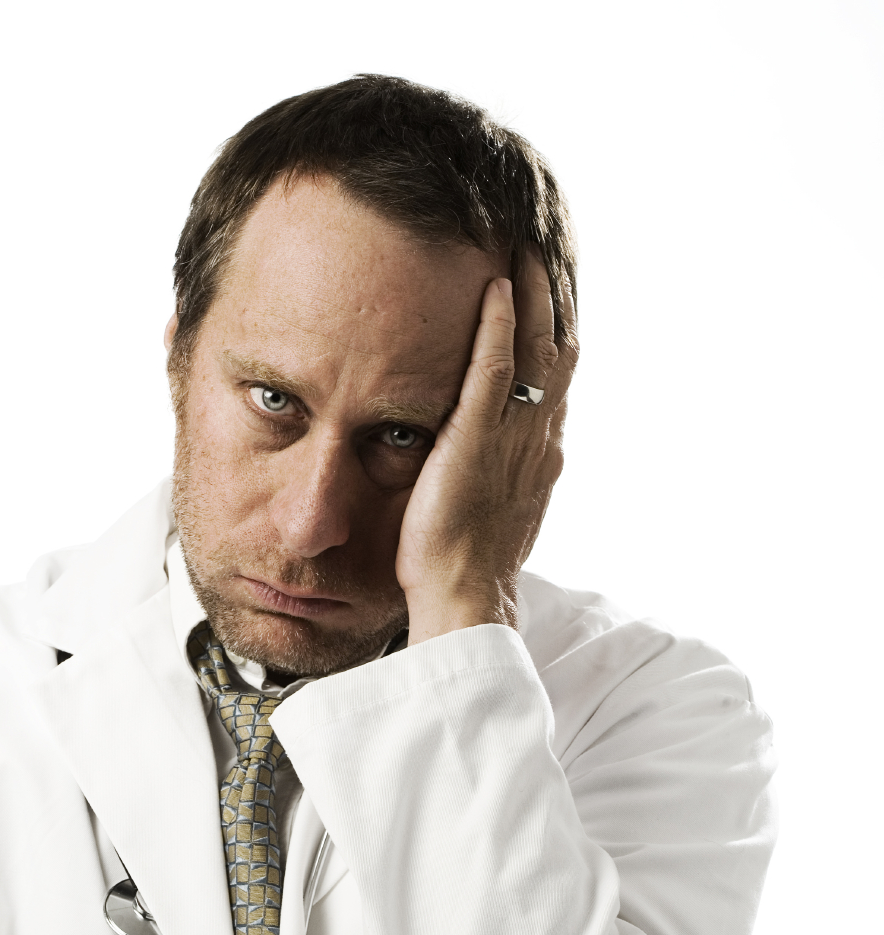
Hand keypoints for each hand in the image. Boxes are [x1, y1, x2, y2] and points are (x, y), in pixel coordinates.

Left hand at [395, 251, 577, 641]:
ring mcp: (511, 438)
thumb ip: (496, 474)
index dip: (557, 332)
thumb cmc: (467, 569)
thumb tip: (484, 456)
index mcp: (542, 454)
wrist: (465, 599)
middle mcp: (538, 439)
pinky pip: (492, 370)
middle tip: (544, 249)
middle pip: (557, 352)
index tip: (551, 295)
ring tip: (524, 246)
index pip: (557, 379)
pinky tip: (495, 287)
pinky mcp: (475, 441)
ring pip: (534, 350)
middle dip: (553, 299)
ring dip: (532, 295)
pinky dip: (497, 325)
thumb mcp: (492, 512)